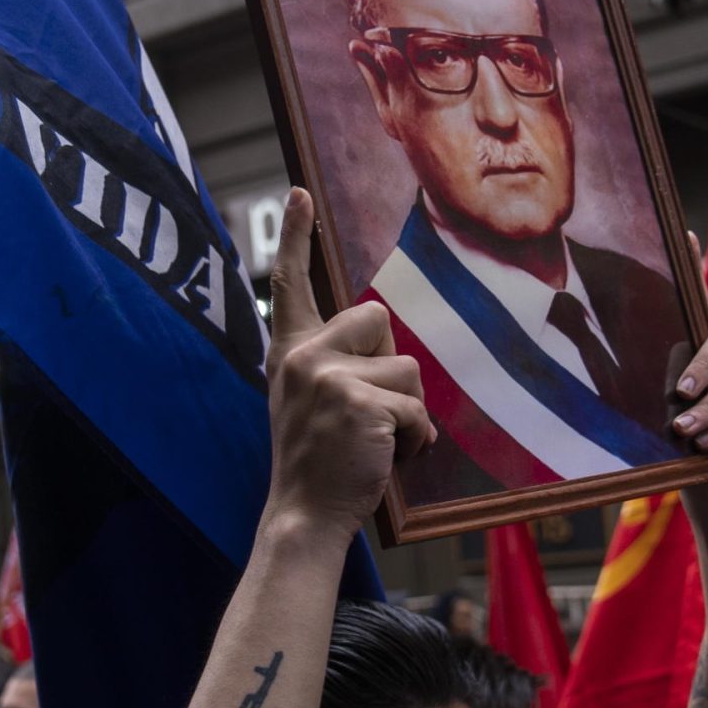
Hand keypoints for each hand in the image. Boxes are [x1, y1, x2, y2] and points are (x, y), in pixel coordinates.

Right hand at [262, 188, 434, 540]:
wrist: (304, 516)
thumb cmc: (320, 465)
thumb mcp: (311, 402)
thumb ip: (335, 364)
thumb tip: (384, 338)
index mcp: (290, 354)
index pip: (290, 285)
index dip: (296, 236)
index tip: (300, 192)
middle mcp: (304, 357)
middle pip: (377, 319)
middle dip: (390, 366)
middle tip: (366, 414)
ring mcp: (330, 377)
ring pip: (408, 370)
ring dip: (408, 413)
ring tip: (374, 443)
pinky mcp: (360, 402)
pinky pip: (417, 409)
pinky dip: (415, 441)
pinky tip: (384, 460)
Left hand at [670, 326, 707, 511]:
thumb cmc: (689, 445)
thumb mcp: (674, 420)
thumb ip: (672, 400)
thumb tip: (664, 392)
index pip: (703, 338)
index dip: (688, 357)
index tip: (671, 388)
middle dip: (702, 367)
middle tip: (681, 394)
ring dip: (706, 409)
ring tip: (685, 429)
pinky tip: (705, 444)